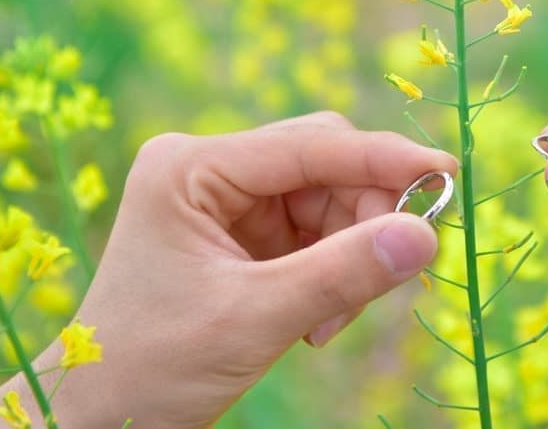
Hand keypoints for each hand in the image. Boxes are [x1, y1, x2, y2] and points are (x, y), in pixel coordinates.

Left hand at [0, 112, 455, 428]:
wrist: (100, 417)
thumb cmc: (153, 367)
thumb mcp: (253, 320)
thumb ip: (342, 274)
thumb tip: (425, 238)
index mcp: (190, 168)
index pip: (307, 146)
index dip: (383, 158)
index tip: (448, 174)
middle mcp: (207, 170)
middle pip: (322, 167)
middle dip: (365, 216)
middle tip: (400, 267)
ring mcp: (223, 201)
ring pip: (326, 201)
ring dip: (349, 253)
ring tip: (330, 320)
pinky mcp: (240, 234)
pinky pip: (312, 233)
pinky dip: (331, 270)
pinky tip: (317, 319)